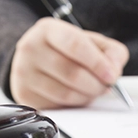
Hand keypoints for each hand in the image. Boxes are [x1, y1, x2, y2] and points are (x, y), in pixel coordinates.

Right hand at [10, 17, 128, 108]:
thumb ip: (112, 53)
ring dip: (87, 97)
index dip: (97, 63)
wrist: (38, 60)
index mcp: (48, 30)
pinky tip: (76, 97)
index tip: (111, 76)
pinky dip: (73, 106)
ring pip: (65, 94)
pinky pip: (57, 107)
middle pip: (72, 73)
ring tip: (91, 90)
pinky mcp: (24, 95)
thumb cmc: (69, 51)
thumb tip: (114, 71)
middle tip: (105, 87)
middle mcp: (30, 48)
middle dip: (96, 85)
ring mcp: (23, 72)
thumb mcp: (93, 43)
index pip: (75, 45)